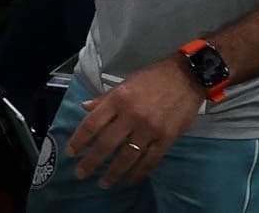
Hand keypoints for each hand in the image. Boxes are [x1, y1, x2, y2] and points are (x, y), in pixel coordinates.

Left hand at [66, 57, 203, 187]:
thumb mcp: (125, 83)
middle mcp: (131, 115)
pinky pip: (150, 160)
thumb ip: (105, 98)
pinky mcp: (166, 138)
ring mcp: (149, 128)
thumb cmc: (153, 78)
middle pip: (106, 144)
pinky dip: (139, 172)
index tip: (71, 152)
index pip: (92, 123)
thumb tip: (84, 107)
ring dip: (113, 173)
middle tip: (81, 174)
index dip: (79, 140)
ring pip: (127, 157)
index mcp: (119, 99)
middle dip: (91, 162)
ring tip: (104, 182)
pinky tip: (130, 179)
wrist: (187, 77)